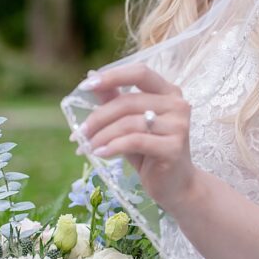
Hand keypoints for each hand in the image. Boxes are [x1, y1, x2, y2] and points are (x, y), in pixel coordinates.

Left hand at [73, 62, 197, 215]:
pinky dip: (113, 147)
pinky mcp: (173, 148)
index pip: (140, 73)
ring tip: (87, 147)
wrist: (176, 186)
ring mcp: (178, 126)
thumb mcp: (130, 124)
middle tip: (79, 133)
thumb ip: (115, 99)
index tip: (85, 86)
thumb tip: (91, 76)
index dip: (112, 76)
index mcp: (168, 92)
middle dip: (98, 117)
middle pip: (128, 102)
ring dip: (102, 136)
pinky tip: (101, 154)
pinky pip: (134, 141)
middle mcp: (177, 105)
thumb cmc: (151, 153)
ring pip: (128, 123)